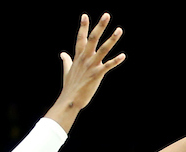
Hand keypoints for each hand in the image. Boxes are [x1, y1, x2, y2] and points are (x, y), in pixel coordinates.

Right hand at [45, 13, 125, 131]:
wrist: (70, 101)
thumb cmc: (69, 87)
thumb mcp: (67, 71)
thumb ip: (66, 61)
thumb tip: (62, 53)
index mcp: (78, 57)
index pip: (80, 39)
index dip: (83, 27)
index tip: (85, 16)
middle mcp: (85, 59)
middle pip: (92, 39)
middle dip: (100, 26)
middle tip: (106, 15)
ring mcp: (91, 66)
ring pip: (103, 49)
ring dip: (112, 39)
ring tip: (119, 30)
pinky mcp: (96, 75)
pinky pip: (108, 66)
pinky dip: (115, 61)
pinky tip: (123, 56)